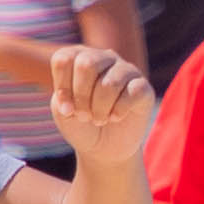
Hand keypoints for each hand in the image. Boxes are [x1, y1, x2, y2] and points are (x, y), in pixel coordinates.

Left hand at [47, 42, 152, 159]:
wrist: (104, 146)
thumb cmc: (81, 124)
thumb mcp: (62, 112)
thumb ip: (61, 98)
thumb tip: (75, 99)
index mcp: (78, 57)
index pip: (64, 59)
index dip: (63, 88)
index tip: (67, 109)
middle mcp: (103, 57)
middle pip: (87, 64)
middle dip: (81, 97)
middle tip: (84, 116)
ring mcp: (125, 69)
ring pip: (109, 83)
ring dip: (100, 109)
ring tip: (99, 119)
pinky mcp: (143, 86)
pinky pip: (132, 93)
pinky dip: (119, 111)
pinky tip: (116, 117)